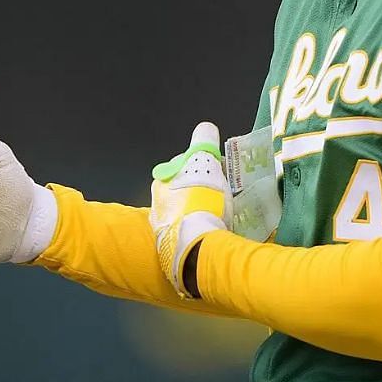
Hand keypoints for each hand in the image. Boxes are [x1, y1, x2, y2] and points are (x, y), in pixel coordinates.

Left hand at [149, 122, 230, 297]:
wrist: (197, 246)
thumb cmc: (200, 199)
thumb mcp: (204, 161)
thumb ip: (203, 141)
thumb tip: (205, 127)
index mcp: (161, 184)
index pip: (181, 169)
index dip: (202, 167)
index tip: (220, 172)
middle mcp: (157, 208)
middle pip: (183, 194)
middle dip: (200, 193)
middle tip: (224, 196)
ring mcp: (164, 233)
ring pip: (186, 217)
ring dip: (202, 215)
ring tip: (224, 218)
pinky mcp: (175, 254)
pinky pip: (192, 238)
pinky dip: (203, 235)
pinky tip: (217, 236)